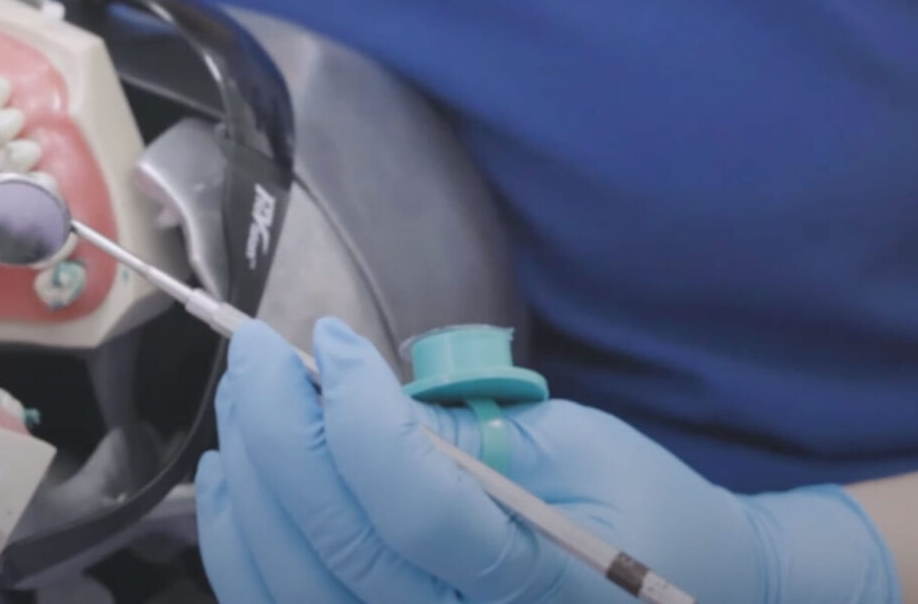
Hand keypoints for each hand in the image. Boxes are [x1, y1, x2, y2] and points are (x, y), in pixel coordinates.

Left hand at [196, 319, 900, 603]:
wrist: (681, 590)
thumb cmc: (631, 507)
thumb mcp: (569, 447)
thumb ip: (464, 433)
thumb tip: (348, 392)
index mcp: (538, 577)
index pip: (418, 508)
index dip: (358, 418)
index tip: (332, 339)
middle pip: (338, 546)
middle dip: (278, 433)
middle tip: (257, 350)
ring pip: (291, 588)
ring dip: (249, 485)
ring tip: (244, 399)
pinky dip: (241, 544)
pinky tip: (236, 475)